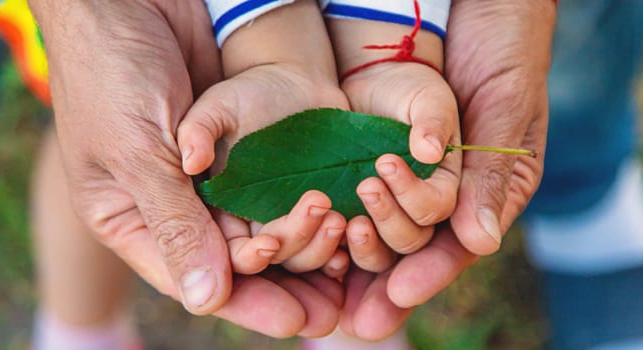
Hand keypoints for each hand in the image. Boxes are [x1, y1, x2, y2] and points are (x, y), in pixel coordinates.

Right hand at [29, 0, 343, 337]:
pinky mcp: (242, 144)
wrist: (135, 0)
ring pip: (261, 225)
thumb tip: (207, 301)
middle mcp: (176, 203)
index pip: (194, 276)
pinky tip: (341, 221)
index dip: (247, 302)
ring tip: (340, 247)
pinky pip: (277, 185)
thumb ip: (173, 223)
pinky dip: (306, 204)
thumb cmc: (111, 73)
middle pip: (234, 260)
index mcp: (134, 217)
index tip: (295, 320)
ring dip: (302, 242)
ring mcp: (212, 174)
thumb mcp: (135, 153)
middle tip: (330, 307)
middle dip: (282, 284)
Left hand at [327, 0, 555, 339]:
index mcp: (486, 188)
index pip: (455, 247)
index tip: (394, 299)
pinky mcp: (376, 146)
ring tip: (336, 248)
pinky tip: (318, 231)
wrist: (469, 6)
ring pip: (383, 224)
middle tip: (356, 298)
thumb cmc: (503, 51)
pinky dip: (339, 210)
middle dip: (385, 272)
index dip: (426, 276)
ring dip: (359, 244)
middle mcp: (446, 186)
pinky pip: (357, 187)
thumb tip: (478, 243)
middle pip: (414, 246)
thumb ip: (490, 175)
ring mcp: (410, 169)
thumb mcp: (504, 110)